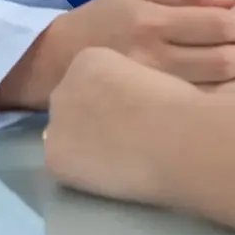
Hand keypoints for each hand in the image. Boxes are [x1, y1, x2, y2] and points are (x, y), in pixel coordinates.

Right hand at [0, 0, 234, 111]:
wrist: (61, 63)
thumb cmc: (106, 21)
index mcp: (151, 20)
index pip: (216, 21)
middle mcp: (155, 57)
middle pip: (224, 58)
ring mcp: (156, 90)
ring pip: (220, 87)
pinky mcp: (155, 113)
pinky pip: (206, 108)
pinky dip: (232, 98)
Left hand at [43, 46, 193, 201]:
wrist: (179, 138)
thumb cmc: (180, 105)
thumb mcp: (153, 75)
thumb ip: (131, 85)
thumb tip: (133, 103)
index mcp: (88, 59)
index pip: (87, 84)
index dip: (110, 103)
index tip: (132, 115)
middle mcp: (63, 86)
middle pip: (71, 108)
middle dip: (91, 122)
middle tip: (123, 141)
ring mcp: (55, 122)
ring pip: (65, 138)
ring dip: (86, 148)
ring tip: (120, 160)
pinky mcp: (54, 158)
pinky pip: (64, 167)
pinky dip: (84, 175)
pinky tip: (112, 175)